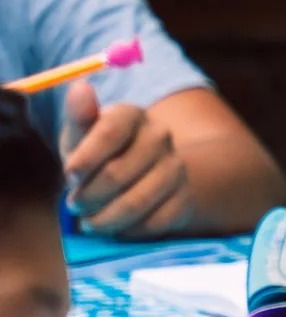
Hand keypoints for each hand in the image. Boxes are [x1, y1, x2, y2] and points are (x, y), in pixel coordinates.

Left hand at [59, 83, 194, 236]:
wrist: (143, 175)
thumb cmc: (99, 154)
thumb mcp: (82, 136)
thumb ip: (79, 116)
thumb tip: (80, 85)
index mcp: (131, 114)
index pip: (109, 132)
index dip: (85, 158)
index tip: (69, 176)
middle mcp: (160, 136)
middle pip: (118, 173)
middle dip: (88, 196)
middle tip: (75, 206)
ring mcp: (177, 167)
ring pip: (136, 203)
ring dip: (105, 219)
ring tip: (91, 222)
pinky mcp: (186, 197)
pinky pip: (156, 222)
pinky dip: (130, 230)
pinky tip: (119, 227)